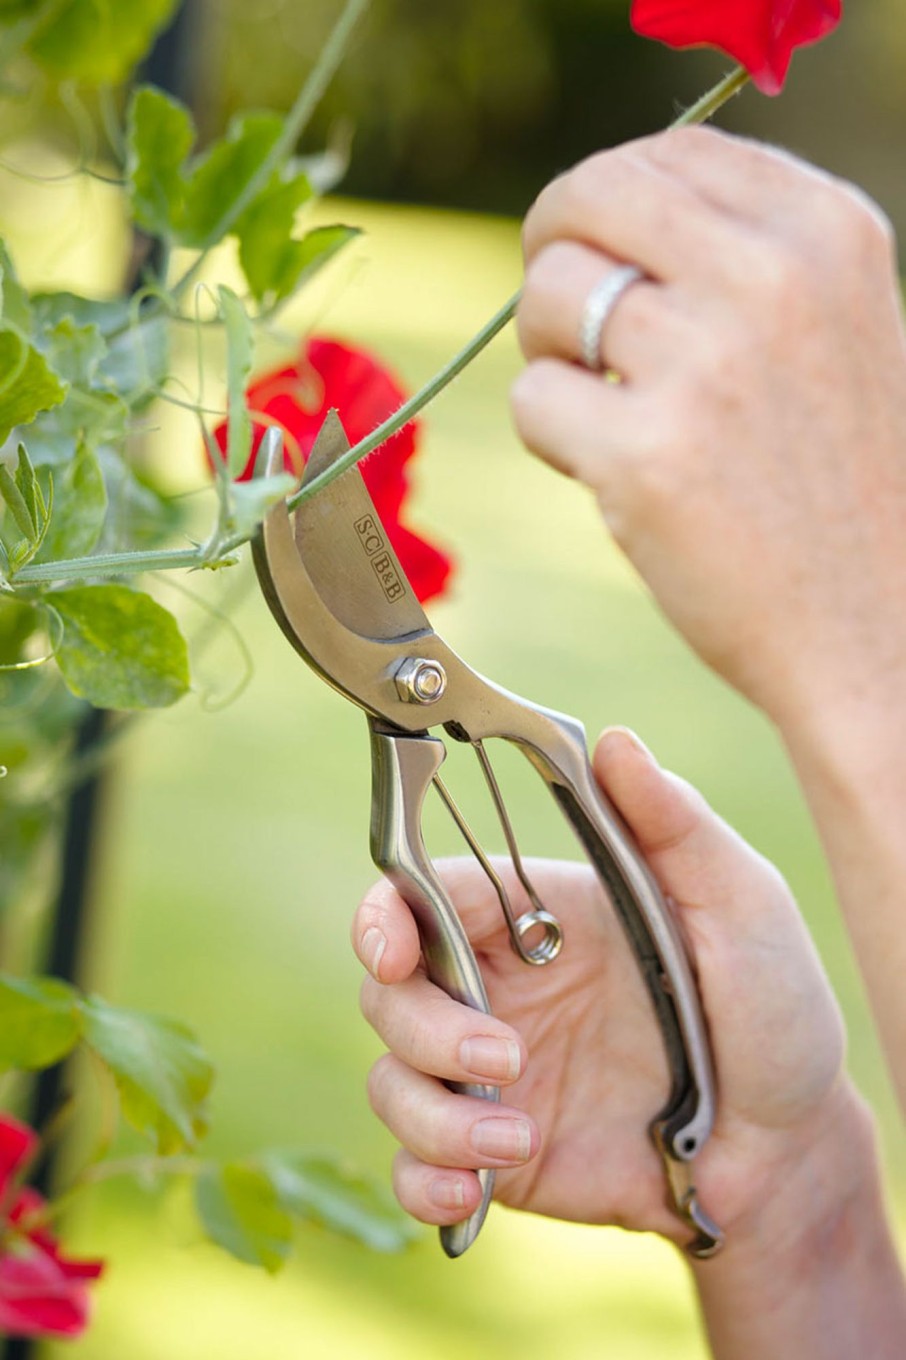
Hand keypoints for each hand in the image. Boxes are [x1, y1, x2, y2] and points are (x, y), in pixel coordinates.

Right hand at [352, 728, 857, 1244]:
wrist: (786, 1149)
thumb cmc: (772, 1008)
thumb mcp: (741, 904)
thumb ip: (676, 826)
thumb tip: (614, 743)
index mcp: (538, 915)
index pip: (423, 895)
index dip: (384, 917)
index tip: (390, 951)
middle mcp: (501, 987)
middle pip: (390, 991)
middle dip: (424, 1027)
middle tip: (505, 1058)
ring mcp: (492, 1074)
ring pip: (392, 1080)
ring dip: (431, 1115)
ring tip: (515, 1141)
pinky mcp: (496, 1153)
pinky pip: (415, 1165)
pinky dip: (421, 1180)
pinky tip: (467, 1191)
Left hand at [511, 127, 905, 738]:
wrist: (874, 625)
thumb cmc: (840, 483)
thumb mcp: (837, 328)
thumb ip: (745, 255)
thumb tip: (610, 213)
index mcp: (826, 231)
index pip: (670, 151)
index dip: (606, 200)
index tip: (595, 249)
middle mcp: (771, 277)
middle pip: (590, 197)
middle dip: (549, 251)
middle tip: (559, 319)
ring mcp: (707, 364)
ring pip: (547, 296)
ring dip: (548, 353)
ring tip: (602, 409)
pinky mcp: (646, 455)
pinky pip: (532, 398)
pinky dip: (548, 435)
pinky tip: (604, 469)